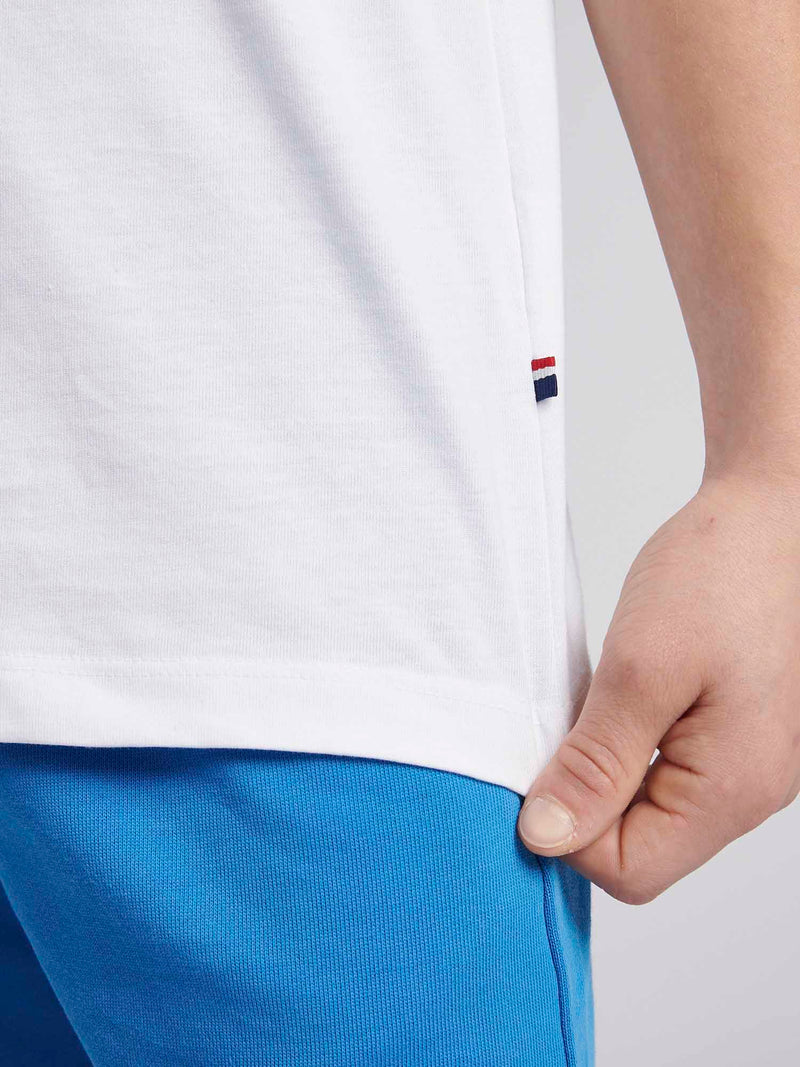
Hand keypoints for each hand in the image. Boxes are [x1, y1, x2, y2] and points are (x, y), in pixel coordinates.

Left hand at [517, 474, 799, 902]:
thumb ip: (596, 762)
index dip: (568, 831)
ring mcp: (746, 764)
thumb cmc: (721, 573)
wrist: (773, 511)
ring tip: (594, 704)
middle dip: (585, 800)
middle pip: (642, 847)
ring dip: (604, 770)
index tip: (541, 765)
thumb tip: (546, 837)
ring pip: (651, 810)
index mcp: (734, 789)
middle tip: (564, 725)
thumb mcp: (642, 666)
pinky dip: (628, 746)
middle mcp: (749, 792)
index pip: (629, 872)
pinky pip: (667, 773)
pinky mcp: (735, 735)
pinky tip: (617, 700)